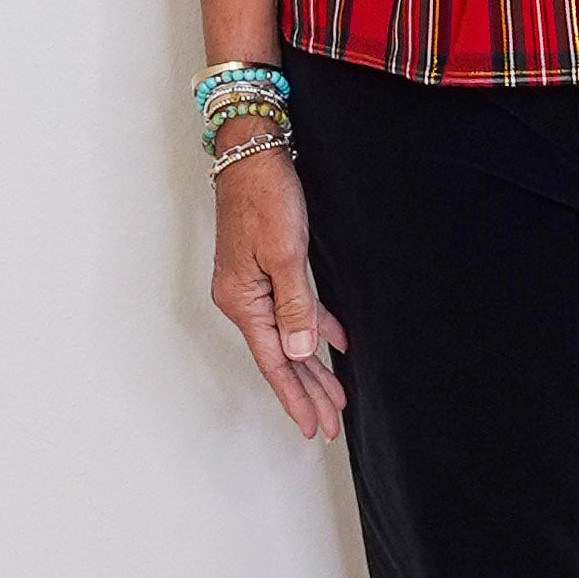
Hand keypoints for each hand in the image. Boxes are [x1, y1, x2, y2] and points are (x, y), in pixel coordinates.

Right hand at [210, 143, 349, 438]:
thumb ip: (296, 305)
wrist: (252, 151)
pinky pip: (292, 310)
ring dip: (312, 366)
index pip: (275, 362)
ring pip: (289, 337)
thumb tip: (301, 353)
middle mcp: (243, 299)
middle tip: (329, 424)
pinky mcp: (266, 267)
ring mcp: (253, 285)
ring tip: (335, 397)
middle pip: (281, 357)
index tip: (312, 426)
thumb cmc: (265, 195)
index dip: (296, 396)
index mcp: (243, 301)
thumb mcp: (285, 252)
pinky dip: (315, 326)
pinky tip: (335, 342)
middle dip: (307, 392)